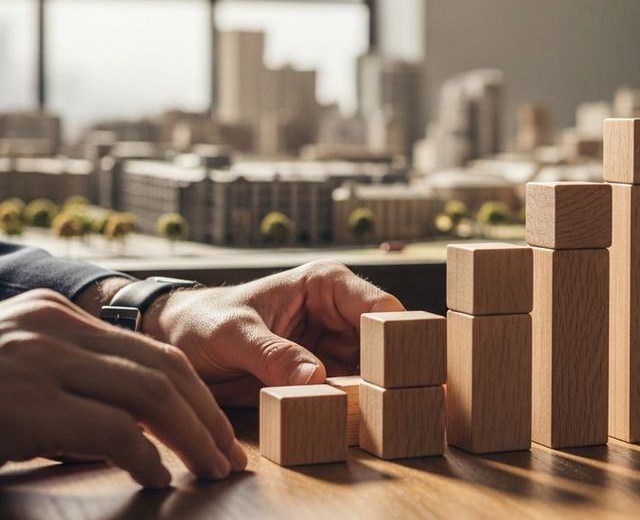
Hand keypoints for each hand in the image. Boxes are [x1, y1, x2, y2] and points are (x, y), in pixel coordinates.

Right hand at [0, 289, 244, 487]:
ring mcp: (39, 362)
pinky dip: (146, 458)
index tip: (216, 429)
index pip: (151, 351)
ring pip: (152, 394)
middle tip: (229, 455)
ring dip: (193, 437)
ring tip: (210, 468)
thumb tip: (131, 422)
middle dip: (207, 416)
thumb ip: (71, 376)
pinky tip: (157, 477)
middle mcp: (53, 328)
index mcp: (56, 314)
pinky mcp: (27, 403)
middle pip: (163, 368)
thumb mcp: (17, 367)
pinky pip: (114, 430)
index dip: (195, 394)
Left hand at [144, 261, 404, 406]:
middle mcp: (339, 313)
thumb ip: (271, 354)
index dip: (395, 336)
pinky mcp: (324, 375)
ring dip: (375, 394)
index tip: (395, 370)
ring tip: (379, 417)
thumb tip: (315, 378)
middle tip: (394, 401)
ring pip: (374, 371)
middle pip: (385, 343)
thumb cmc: (201, 322)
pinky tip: (358, 422)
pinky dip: (356, 408)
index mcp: (326, 285)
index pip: (381, 306)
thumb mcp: (232, 334)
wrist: (176, 342)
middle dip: (391, 371)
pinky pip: (351, 392)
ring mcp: (334, 346)